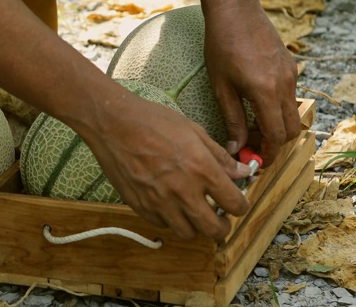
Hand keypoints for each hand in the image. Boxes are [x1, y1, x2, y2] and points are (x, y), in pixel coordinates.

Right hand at [79, 92, 252, 239]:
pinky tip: (169, 204)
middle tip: (220, 218)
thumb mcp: (193, 131)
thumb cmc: (152, 121)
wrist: (112, 124)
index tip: (237, 203)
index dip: (241, 206)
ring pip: (187, 233)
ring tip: (193, 212)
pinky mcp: (140, 205)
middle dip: (222, 228)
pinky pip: (162, 225)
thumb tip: (243, 172)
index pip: (235, 204)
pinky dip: (170, 220)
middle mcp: (183, 190)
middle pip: (213, 229)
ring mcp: (159, 201)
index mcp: (201, 169)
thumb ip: (219, 156)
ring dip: (195, 226)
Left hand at [203, 1, 300, 164]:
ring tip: (251, 129)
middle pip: (291, 129)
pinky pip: (290, 96)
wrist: (235, 10)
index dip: (268, 154)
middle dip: (275, 144)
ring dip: (277, 126)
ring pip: (292, 113)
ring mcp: (291, 74)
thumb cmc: (221, 45)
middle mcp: (285, 85)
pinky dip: (278, 109)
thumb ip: (231, 119)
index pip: (276, 135)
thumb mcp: (221, 86)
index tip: (256, 162)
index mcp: (266, 92)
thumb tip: (235, 148)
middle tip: (253, 149)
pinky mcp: (291, 66)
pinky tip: (256, 106)